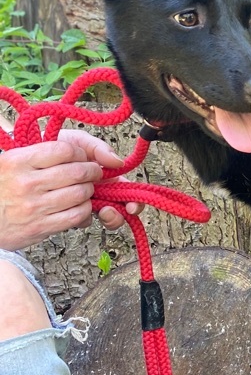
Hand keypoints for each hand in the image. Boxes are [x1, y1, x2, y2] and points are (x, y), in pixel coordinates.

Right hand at [0, 129, 142, 250]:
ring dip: (89, 191)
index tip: (81, 157)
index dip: (81, 154)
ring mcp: (33, 206)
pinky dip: (84, 210)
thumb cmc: (7, 182)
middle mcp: (26, 183)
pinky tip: (77, 206)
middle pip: (78, 173)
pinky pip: (77, 216)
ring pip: (81, 194)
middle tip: (90, 174)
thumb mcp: (21, 155)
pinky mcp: (40, 227)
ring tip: (81, 189)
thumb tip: (114, 160)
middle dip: (92, 172)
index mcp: (19, 160)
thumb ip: (62, 147)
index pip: (65, 150)